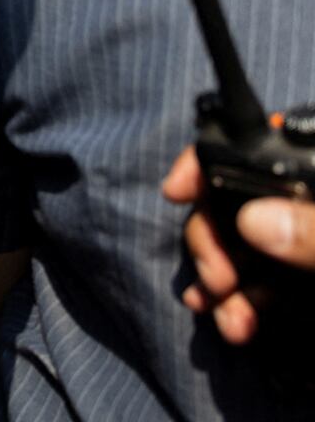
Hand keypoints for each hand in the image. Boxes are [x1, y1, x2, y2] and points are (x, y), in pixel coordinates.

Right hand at [163, 147, 314, 342]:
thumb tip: (252, 220)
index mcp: (311, 180)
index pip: (254, 150)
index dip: (207, 162)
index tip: (175, 193)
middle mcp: (297, 207)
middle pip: (231, 202)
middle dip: (210, 243)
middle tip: (217, 282)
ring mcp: (295, 245)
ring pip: (236, 246)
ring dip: (218, 282)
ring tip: (230, 322)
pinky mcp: (298, 283)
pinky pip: (255, 282)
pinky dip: (237, 303)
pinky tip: (234, 325)